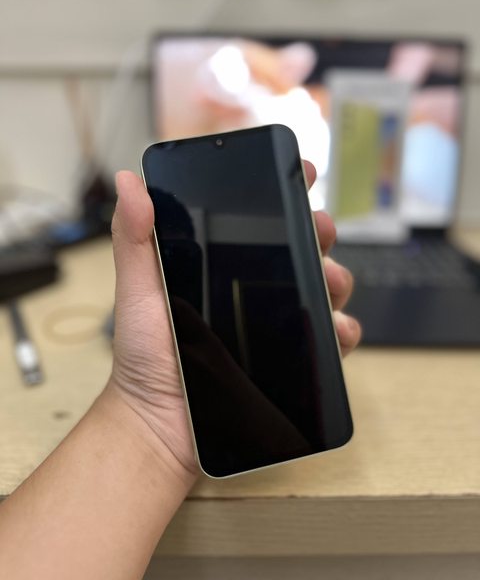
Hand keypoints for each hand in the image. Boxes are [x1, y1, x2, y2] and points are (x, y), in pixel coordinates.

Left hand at [109, 169, 360, 476]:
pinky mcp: (291, 360)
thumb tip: (130, 182)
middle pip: (300, 251)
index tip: (304, 173)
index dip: (286, 195)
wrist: (162, 422)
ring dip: (336, 277)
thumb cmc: (145, 356)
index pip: (259, 222)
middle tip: (321, 227)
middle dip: (319, 232)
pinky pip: (330, 339)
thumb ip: (134, 237)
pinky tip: (337, 328)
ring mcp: (274, 325)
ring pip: (322, 290)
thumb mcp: (138, 290)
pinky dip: (342, 330)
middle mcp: (252, 290)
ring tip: (331, 279)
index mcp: (221, 266)